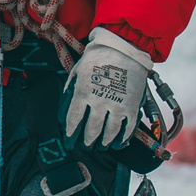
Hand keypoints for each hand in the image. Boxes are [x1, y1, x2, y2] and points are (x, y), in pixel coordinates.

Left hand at [63, 28, 151, 148]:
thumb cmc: (96, 59)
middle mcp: (99, 102)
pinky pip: (128, 129)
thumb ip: (69, 94)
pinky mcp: (132, 106)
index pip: (73, 121)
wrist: (123, 49)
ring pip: (109, 133)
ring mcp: (118, 105)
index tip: (69, 142)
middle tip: (84, 146)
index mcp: (83, 93)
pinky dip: (122, 139)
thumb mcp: (76, 73)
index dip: (70, 135)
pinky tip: (117, 144)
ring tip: (99, 146)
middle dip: (86, 142)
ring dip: (103, 143)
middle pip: (91, 131)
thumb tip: (62, 115)